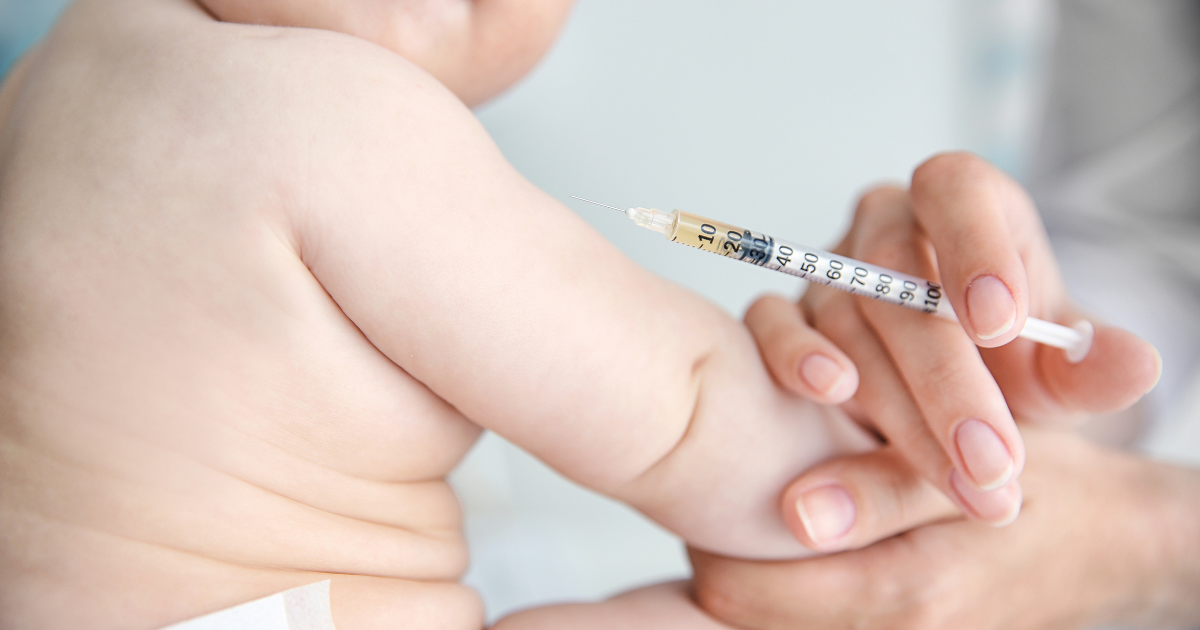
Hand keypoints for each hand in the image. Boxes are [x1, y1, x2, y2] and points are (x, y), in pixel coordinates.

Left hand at [690, 428, 1199, 629]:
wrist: (1114, 545)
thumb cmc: (1047, 488)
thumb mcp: (976, 464)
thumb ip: (883, 486)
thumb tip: (792, 511)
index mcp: (906, 593)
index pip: (739, 590)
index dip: (714, 532)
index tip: (729, 476)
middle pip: (736, 613)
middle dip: (726, 552)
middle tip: (742, 491)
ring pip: (766, 623)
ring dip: (758, 571)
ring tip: (776, 512)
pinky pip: (808, 624)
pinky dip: (795, 587)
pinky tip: (814, 542)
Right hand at [744, 153, 1160, 537]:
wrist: (945, 401)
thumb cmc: (1002, 370)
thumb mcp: (1057, 374)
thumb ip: (1089, 368)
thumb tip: (1136, 363)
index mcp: (962, 206)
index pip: (957, 191)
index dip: (974, 247)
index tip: (1002, 324)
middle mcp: (887, 227)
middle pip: (899, 277)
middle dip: (949, 378)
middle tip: (993, 459)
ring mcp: (827, 269)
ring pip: (847, 317)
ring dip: (900, 405)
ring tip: (957, 481)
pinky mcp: (781, 312)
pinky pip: (771, 321)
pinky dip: (795, 355)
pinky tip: (831, 396)